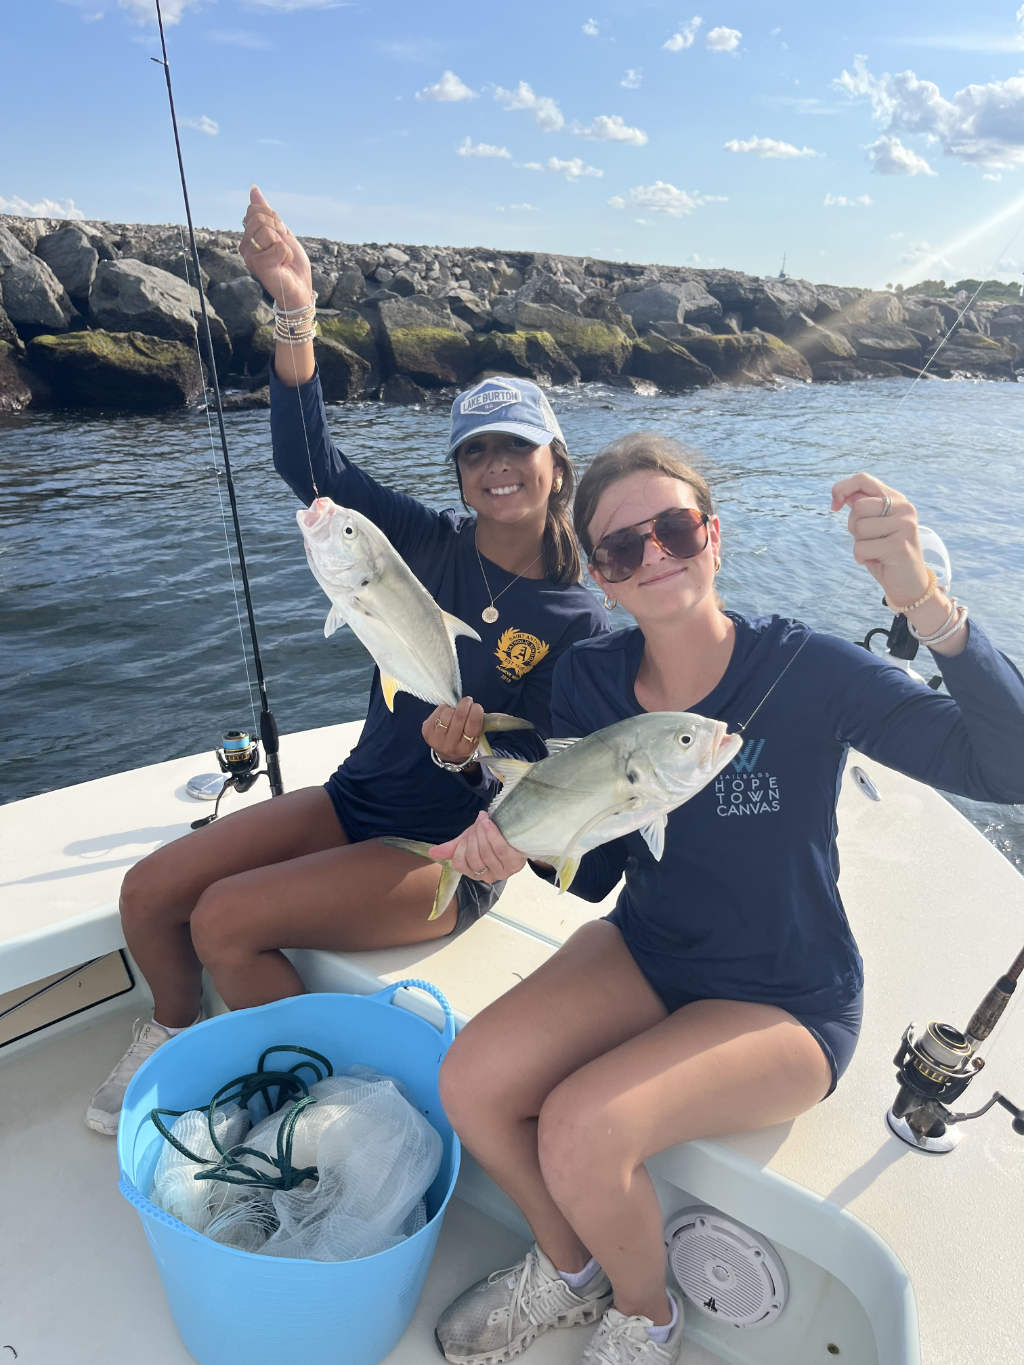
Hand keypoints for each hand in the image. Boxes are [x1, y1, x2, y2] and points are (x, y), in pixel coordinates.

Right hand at [239, 185, 312, 309]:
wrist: (300, 287)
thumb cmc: (291, 263)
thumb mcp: (281, 232)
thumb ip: (267, 213)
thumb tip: (253, 189)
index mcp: (249, 236)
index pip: (255, 210)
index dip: (274, 219)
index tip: (280, 235)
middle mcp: (245, 246)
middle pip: (259, 218)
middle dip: (278, 230)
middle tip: (282, 248)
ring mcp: (250, 256)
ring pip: (267, 231)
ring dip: (282, 243)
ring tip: (282, 258)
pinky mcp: (259, 265)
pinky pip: (278, 246)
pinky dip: (287, 255)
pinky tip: (283, 265)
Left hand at [422, 697, 484, 766]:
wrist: (447, 752)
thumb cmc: (465, 739)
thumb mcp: (477, 736)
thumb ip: (486, 724)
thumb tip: (503, 716)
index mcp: (466, 748)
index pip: (473, 726)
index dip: (476, 712)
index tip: (477, 706)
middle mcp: (451, 746)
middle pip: (459, 717)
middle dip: (465, 704)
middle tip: (468, 700)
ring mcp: (436, 740)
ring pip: (447, 713)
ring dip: (453, 708)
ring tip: (456, 711)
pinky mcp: (426, 732)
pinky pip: (437, 712)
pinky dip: (444, 709)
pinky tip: (446, 713)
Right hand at [429, 811, 526, 883]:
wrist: (512, 834)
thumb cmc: (488, 839)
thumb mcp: (468, 841)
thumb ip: (451, 848)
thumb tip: (431, 853)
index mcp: (474, 873)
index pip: (459, 863)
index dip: (461, 847)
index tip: (467, 835)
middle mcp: (488, 877)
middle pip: (474, 857)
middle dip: (473, 837)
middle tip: (477, 824)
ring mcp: (503, 872)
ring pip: (486, 853)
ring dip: (483, 833)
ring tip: (484, 821)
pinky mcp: (515, 864)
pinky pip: (500, 849)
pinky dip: (493, 834)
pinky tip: (489, 823)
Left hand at [831, 472, 934, 609]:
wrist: (910, 582)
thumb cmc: (885, 552)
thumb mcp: (874, 526)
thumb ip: (862, 508)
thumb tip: (839, 495)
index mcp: (897, 499)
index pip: (863, 479)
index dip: (842, 488)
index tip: (834, 506)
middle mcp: (904, 508)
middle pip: (858, 508)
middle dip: (854, 527)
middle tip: (869, 540)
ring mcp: (904, 526)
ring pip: (859, 528)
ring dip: (859, 544)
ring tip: (876, 550)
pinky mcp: (899, 545)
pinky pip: (861, 548)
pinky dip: (862, 558)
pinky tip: (878, 561)